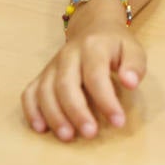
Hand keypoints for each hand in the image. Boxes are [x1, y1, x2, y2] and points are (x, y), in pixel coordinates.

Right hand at [21, 13, 147, 140]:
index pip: (96, 75)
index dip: (106, 100)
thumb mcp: (133, 49)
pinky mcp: (42, 75)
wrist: (93, 27)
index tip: (118, 121)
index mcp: (92, 47)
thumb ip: (134, 65)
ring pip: (45, 90)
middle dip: (76, 112)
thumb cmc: (115, 45)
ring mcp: (52, 65)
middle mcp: (68, 54)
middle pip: (66, 84)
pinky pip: (30, 92)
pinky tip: (40, 128)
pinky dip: (32, 110)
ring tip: (67, 136)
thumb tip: (131, 82)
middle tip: (90, 134)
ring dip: (54, 115)